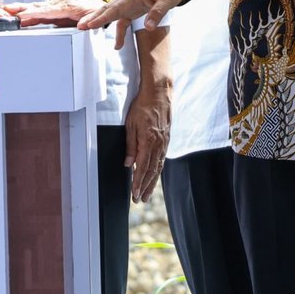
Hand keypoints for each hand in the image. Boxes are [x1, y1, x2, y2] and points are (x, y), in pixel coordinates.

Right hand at [14, 0, 101, 26]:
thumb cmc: (92, 10)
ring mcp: (52, 6)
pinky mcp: (49, 9)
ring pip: (33, 7)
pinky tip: (15, 17)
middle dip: (21, 8)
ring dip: (19, 9)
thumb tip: (82, 25)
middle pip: (36, 6)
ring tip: (5, 11)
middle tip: (7, 10)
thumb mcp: (94, 16)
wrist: (93, 3)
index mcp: (67, 7)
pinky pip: (36, 10)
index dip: (35, 13)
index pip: (48, 11)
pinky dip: (25, 12)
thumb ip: (88, 21)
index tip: (23, 16)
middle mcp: (57, 4)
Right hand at [77, 0, 185, 46]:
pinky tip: (117, 45)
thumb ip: (157, 12)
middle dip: (93, 17)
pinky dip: (118, 32)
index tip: (91, 24)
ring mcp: (130, 3)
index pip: (116, 7)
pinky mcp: (133, 8)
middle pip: (108, 9)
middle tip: (80, 26)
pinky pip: (122, 21)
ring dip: (99, 21)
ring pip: (111, 13)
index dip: (103, 17)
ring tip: (86, 30)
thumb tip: (148, 27)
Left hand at [125, 82, 170, 202]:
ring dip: (152, 182)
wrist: (159, 93)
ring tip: (148, 194)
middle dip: (145, 187)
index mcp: (148, 142)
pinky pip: (162, 159)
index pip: (142, 167)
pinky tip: (155, 176)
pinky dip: (158, 170)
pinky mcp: (166, 139)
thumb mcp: (130, 124)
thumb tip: (128, 164)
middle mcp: (158, 145)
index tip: (134, 194)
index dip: (138, 182)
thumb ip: (130, 145)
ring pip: (158, 167)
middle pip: (152, 171)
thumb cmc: (142, 106)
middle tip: (140, 200)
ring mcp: (164, 143)